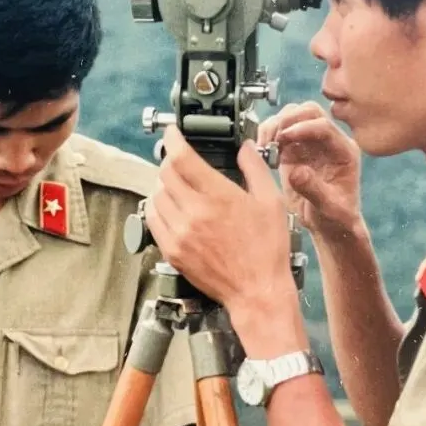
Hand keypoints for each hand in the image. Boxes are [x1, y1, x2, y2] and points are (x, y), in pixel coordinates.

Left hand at [144, 125, 297, 321]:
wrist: (257, 292)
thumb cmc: (267, 251)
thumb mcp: (272, 203)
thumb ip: (255, 169)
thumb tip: (246, 148)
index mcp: (218, 197)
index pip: (182, 158)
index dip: (173, 140)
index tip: (173, 133)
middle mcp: (194, 213)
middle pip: (165, 173)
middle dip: (170, 161)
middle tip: (179, 160)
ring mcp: (180, 234)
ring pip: (156, 196)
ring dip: (163, 184)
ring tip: (176, 185)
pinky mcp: (172, 251)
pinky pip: (153, 220)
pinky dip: (158, 208)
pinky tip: (170, 208)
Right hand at [259, 101, 361, 241]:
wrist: (329, 227)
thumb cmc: (337, 218)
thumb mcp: (329, 208)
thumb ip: (314, 190)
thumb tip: (296, 172)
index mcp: (344, 151)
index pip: (324, 126)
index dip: (303, 128)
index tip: (284, 138)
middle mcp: (328, 143)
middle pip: (309, 112)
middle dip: (288, 120)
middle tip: (273, 139)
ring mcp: (310, 144)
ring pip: (292, 117)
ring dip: (275, 125)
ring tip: (266, 145)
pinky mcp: (293, 151)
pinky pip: (279, 131)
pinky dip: (267, 135)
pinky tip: (264, 151)